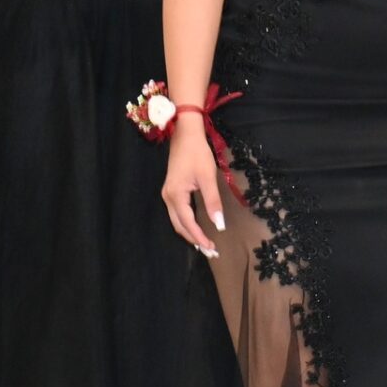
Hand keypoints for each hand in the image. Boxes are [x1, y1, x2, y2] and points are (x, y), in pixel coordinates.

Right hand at [161, 118, 223, 256]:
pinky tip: (197, 229)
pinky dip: (187, 224)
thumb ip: (213, 202)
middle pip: (180, 226)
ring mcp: (167, 195)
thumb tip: (219, 225)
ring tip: (205, 244)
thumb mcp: (207, 177)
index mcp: (176, 196)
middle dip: (195, 240)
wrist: (185, 134)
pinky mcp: (171, 191)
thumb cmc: (197, 153)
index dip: (200, 237)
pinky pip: (177, 214)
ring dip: (190, 234)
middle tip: (211, 252)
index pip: (188, 224)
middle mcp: (168, 198)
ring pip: (177, 221)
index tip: (213, 248)